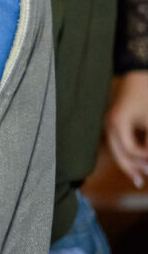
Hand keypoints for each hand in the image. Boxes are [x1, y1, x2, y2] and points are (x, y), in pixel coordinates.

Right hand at [106, 70, 147, 188]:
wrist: (139, 71)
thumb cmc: (146, 94)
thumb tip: (146, 159)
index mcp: (117, 124)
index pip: (129, 151)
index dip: (144, 160)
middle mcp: (109, 125)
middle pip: (117, 153)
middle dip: (131, 168)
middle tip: (139, 182)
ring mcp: (109, 122)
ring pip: (116, 149)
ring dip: (128, 161)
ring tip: (139, 173)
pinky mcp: (114, 120)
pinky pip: (118, 141)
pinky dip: (127, 150)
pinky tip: (136, 156)